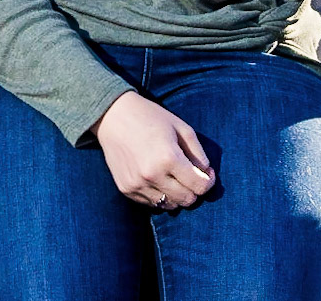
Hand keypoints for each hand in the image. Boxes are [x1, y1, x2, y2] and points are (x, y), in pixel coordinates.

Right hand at [89, 92, 214, 209]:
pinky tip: (155, 176)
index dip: (208, 181)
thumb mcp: (181, 127)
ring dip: (176, 194)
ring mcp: (137, 184)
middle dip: (193, 189)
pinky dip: (158, 194)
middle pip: (187, 200)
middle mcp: (152, 175)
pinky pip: (151, 203)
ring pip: (169, 205)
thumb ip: (198, 154)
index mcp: (169, 158)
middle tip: (189, 175)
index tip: (206, 172)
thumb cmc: (150, 117)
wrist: (112, 116)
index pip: (200, 187)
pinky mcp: (126, 189)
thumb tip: (207, 175)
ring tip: (171, 175)